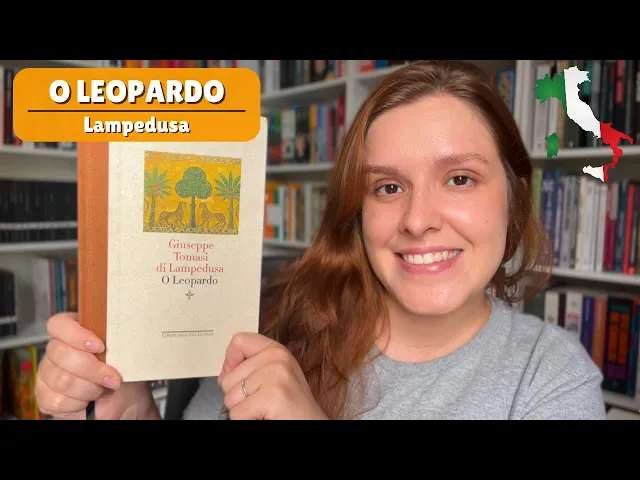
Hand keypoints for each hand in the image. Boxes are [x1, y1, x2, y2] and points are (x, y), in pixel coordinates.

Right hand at [35, 312, 156, 419]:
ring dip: (89, 389)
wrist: (124, 399)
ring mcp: (47, 374)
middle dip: (92, 369)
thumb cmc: (122, 372)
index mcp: (73, 332)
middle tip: (112, 377)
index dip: (77, 335)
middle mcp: (56, 351)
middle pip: (61, 354)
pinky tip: (88, 400)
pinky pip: (57, 401)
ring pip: (62, 380)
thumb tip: (117, 338)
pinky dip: (79, 403)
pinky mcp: (45, 397)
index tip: (100, 347)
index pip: (59, 324)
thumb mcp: (123, 353)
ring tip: (102, 390)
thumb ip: (114, 341)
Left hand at [218, 332, 327, 419]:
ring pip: (230, 397)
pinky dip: (246, 420)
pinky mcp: (272, 396)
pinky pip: (237, 413)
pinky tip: (264, 417)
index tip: (238, 379)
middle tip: (262, 402)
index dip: (230, 362)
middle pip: (229, 377)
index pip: (239, 341)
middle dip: (238, 396)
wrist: (311, 424)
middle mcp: (277, 357)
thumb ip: (251, 367)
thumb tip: (223, 375)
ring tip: (264, 409)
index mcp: (276, 350)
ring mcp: (275, 375)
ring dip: (242, 410)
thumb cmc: (290, 405)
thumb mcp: (274, 375)